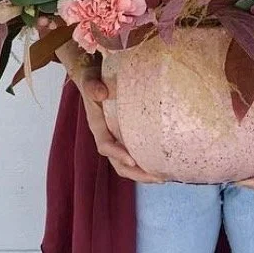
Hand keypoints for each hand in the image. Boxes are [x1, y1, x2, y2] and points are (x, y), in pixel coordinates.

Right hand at [56, 41, 161, 183]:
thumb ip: (92, 85)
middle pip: (118, 163)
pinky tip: (164, 163)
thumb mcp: (89, 78)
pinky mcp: (126, 135)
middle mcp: (107, 135)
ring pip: (127, 163)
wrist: (94, 75)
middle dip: (136, 173)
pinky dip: (147, 162)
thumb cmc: (92, 77)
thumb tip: (102, 93)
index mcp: (97, 125)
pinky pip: (136, 153)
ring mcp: (117, 138)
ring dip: (143, 173)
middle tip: (158, 178)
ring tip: (163, 177)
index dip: (117, 154)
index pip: (105, 145)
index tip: (133, 160)